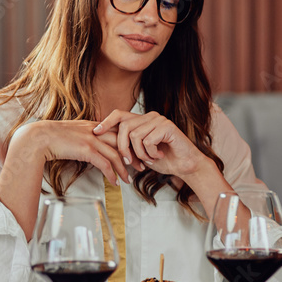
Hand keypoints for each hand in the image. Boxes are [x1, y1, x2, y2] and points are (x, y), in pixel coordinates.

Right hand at [9, 118, 130, 184]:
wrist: (39, 137)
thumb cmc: (53, 137)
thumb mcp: (74, 133)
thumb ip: (87, 137)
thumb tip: (95, 148)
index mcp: (94, 125)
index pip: (118, 133)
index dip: (130, 144)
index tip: (137, 154)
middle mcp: (95, 130)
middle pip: (122, 143)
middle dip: (134, 156)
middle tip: (142, 166)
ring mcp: (91, 139)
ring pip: (116, 155)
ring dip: (125, 170)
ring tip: (130, 180)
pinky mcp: (86, 149)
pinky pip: (104, 164)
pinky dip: (112, 174)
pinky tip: (116, 182)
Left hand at [94, 109, 210, 181]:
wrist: (185, 166)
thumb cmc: (164, 160)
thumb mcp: (140, 153)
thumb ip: (127, 146)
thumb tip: (105, 145)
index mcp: (142, 120)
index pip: (119, 115)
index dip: (106, 122)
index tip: (96, 132)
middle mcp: (150, 116)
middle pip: (124, 127)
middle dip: (123, 148)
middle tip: (131, 162)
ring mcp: (159, 120)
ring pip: (135, 136)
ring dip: (140, 154)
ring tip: (149, 160)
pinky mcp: (167, 126)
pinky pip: (148, 141)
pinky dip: (151, 153)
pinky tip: (159, 156)